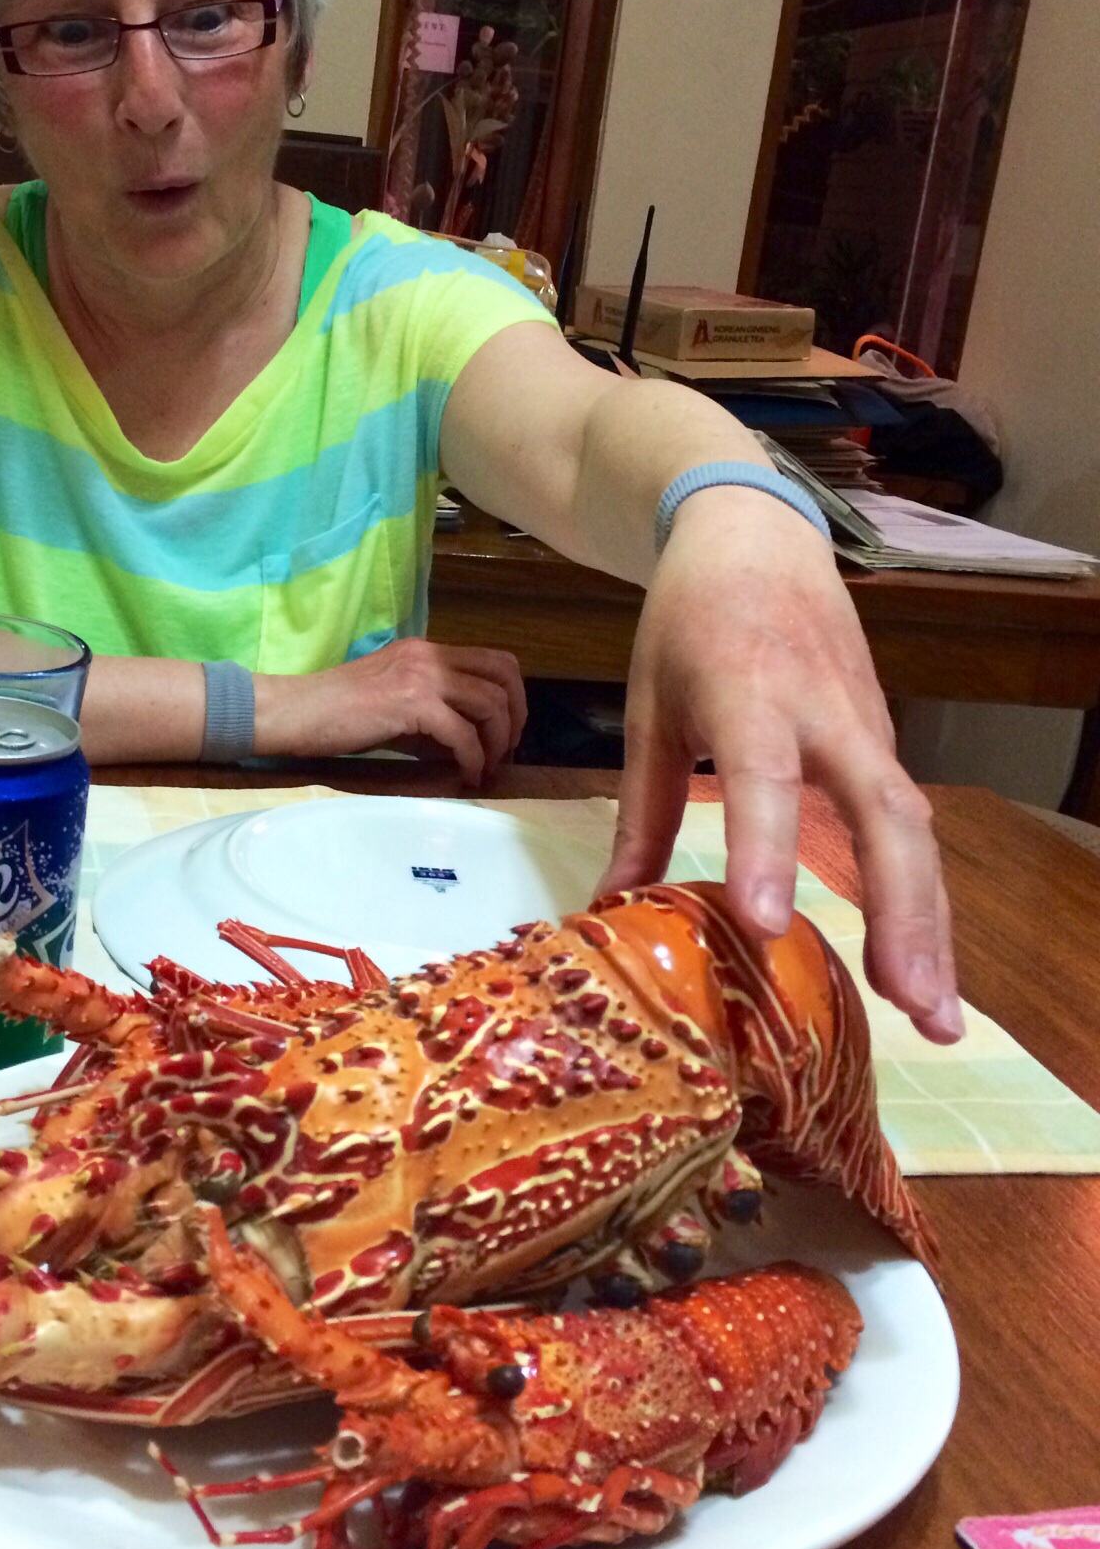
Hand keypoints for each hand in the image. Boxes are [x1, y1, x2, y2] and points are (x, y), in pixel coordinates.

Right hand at [255, 638, 525, 784]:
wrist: (296, 712)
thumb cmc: (336, 712)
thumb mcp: (393, 700)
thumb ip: (431, 709)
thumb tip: (467, 739)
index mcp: (426, 650)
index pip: (495, 659)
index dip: (513, 696)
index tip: (506, 730)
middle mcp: (429, 655)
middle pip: (504, 676)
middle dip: (516, 717)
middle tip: (506, 751)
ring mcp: (421, 676)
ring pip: (490, 704)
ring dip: (497, 742)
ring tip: (486, 768)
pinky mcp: (412, 703)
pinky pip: (463, 734)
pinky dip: (473, 759)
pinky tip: (467, 776)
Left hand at [594, 487, 963, 1043]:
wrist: (754, 532)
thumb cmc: (688, 621)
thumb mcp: (646, 708)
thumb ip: (640, 813)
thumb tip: (614, 908)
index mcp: (747, 691)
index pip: (763, 773)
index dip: (767, 845)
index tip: (765, 921)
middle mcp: (824, 710)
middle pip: (883, 812)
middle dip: (902, 911)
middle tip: (912, 1005)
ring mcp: (866, 724)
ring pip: (913, 826)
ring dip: (929, 920)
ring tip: (935, 1016)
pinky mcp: (883, 740)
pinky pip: (908, 823)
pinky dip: (920, 894)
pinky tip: (918, 966)